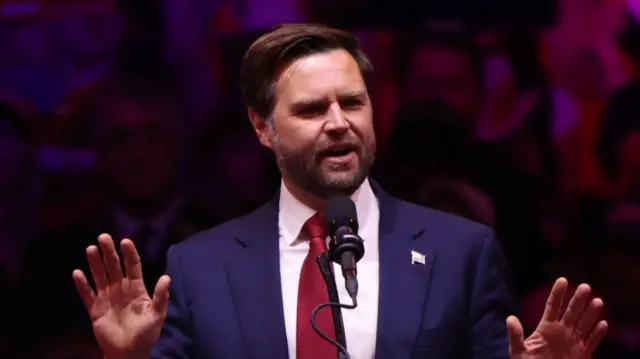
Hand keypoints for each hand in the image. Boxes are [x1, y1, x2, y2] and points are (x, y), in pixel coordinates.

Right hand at [72, 233, 170, 358]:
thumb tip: (167, 277)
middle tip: (103, 236)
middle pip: (114, 267)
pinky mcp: (95, 309)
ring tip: (91, 248)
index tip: (125, 241)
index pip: (133, 267)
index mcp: (137, 289)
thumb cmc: (146, 334)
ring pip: (100, 277)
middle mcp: (121, 290)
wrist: (129, 353)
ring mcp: (107, 298)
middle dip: (109, 252)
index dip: (129, 254)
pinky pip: (87, 295)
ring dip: (95, 263)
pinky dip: (82, 285)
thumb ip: (161, 296)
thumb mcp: (157, 315)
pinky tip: (77, 273)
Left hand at [507, 278, 607, 358]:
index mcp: (546, 328)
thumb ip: (515, 335)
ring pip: (584, 324)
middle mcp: (561, 332)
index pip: (553, 307)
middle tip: (585, 286)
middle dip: (578, 300)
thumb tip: (510, 318)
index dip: (557, 294)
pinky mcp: (582, 354)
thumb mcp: (519, 350)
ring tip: (597, 300)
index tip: (562, 280)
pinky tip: (603, 324)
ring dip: (591, 314)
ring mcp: (573, 342)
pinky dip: (598, 334)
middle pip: (571, 312)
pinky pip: (592, 342)